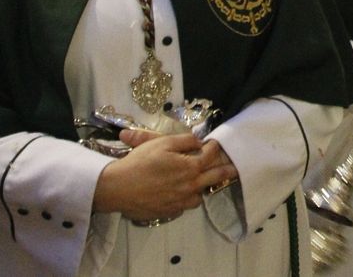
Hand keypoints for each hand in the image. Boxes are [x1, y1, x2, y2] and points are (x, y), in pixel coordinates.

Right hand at [93, 133, 237, 222]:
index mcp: (191, 168)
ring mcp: (181, 202)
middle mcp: (190, 186)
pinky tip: (181, 194)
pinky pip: (185, 206)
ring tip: (203, 182)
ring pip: (200, 196)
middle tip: (234, 168)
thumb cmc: (140, 162)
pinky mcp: (169, 212)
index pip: (211, 156)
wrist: (118, 188)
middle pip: (216, 178)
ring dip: (203, 188)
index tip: (216, 143)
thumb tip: (199, 142)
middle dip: (226, 170)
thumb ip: (185, 141)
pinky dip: (186, 199)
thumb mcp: (162, 142)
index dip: (215, 147)